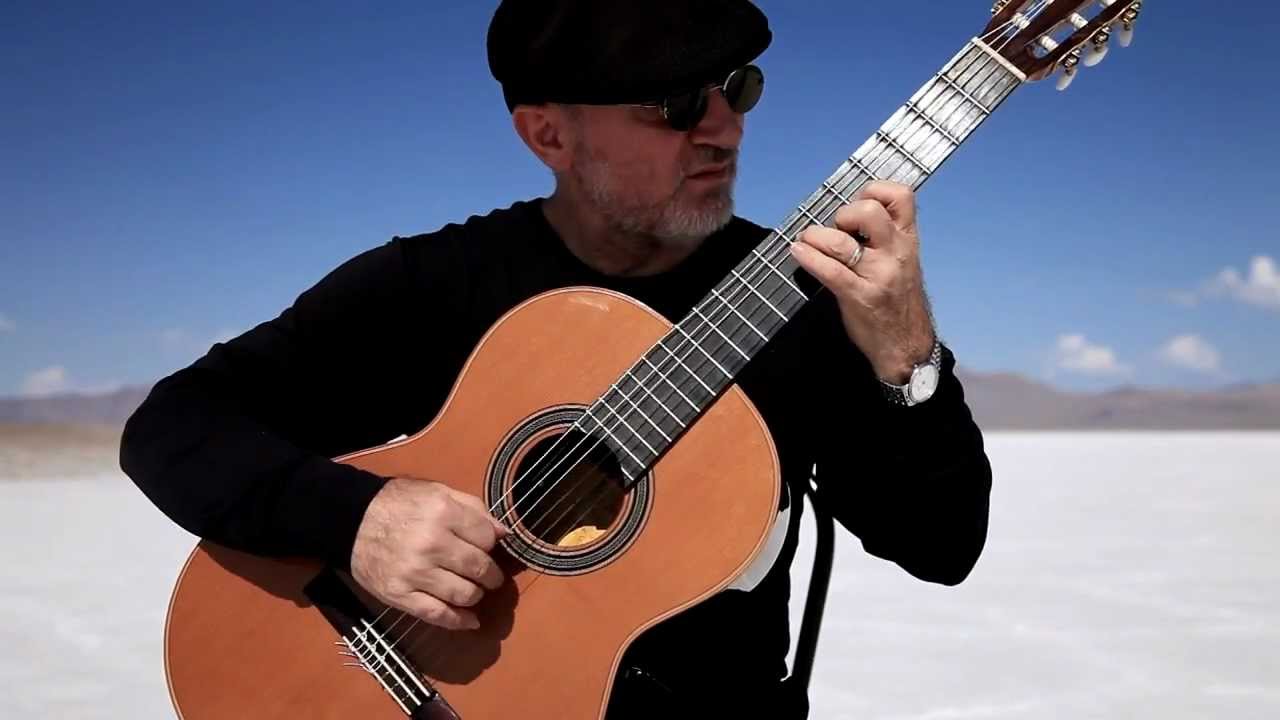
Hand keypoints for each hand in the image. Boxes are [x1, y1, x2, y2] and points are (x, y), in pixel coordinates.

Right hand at [350, 478, 508, 630]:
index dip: (492, 544)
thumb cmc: (399, 503)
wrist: (351, 520)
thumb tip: (504, 533)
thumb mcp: (437, 492)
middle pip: (479, 568)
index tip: (486, 547)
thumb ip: (473, 508)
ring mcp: (415, 573)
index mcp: (443, 513)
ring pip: (464, 594)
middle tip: (489, 575)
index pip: (487, 538)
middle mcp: (432, 544)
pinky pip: (437, 615)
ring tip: (474, 590)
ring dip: (476, 595)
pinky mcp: (399, 595)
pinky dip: (459, 621)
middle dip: (491, 575)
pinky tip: (471, 621)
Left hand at [789, 180, 935, 382]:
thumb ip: (883, 237)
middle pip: (869, 211)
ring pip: (842, 242)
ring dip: (817, 236)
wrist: (906, 346)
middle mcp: (896, 253)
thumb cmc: (897, 301)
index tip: (859, 200)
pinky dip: (808, 258)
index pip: (902, 196)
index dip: (876, 189)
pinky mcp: (859, 296)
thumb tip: (844, 214)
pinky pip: (830, 271)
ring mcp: (878, 275)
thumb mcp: (902, 262)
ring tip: (808, 240)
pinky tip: (797, 252)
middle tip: (836, 227)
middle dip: (844, 213)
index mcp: (908, 240)